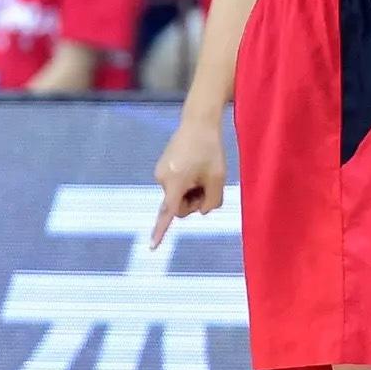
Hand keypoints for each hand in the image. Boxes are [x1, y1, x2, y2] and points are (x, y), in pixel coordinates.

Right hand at [151, 113, 226, 248]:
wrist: (198, 123)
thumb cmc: (211, 150)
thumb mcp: (218, 179)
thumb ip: (212, 201)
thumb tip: (201, 211)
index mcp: (175, 183)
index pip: (168, 213)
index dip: (161, 231)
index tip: (152, 247)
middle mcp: (162, 179)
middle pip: (179, 207)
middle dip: (194, 201)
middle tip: (209, 184)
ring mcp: (160, 173)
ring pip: (178, 196)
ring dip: (192, 191)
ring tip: (202, 171)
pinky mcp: (162, 168)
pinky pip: (176, 186)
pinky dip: (187, 183)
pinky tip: (196, 166)